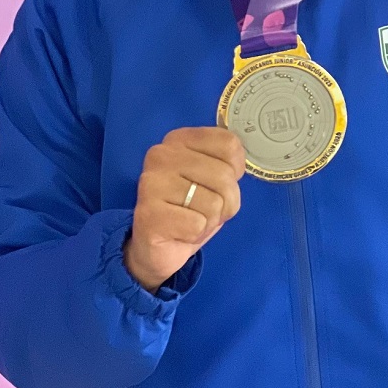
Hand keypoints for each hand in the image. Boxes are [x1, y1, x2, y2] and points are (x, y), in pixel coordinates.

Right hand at [123, 127, 245, 292]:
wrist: (156, 248)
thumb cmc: (190, 209)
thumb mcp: (213, 178)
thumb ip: (226, 162)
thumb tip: (239, 164)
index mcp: (179, 139)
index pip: (229, 145)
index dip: (235, 170)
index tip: (219, 183)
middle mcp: (162, 154)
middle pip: (225, 175)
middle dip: (226, 201)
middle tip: (205, 210)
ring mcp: (153, 183)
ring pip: (214, 202)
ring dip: (210, 220)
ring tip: (190, 221)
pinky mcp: (149, 213)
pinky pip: (198, 224)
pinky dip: (196, 234)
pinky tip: (179, 232)